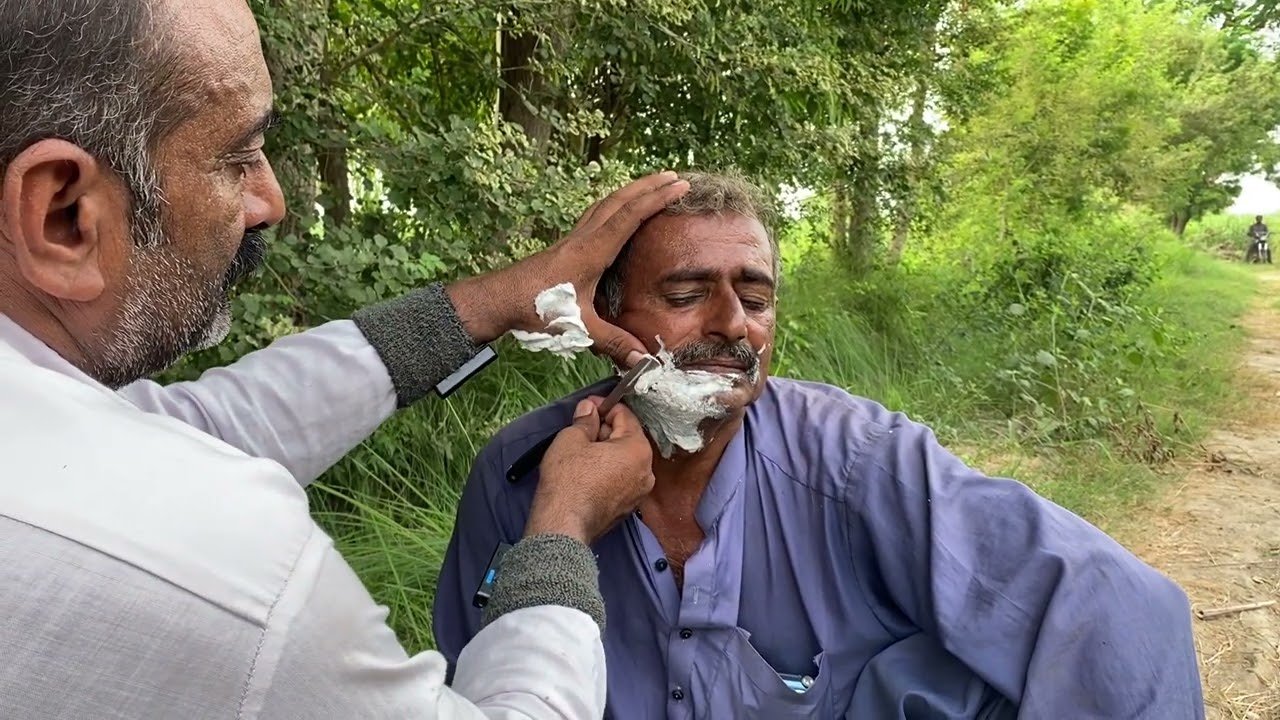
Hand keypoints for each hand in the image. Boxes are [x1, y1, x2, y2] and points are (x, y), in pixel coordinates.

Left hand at [447, 171, 689, 367]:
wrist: (497, 300)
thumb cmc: (536, 308)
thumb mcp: (578, 327)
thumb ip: (613, 343)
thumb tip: (643, 363)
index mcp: (592, 251)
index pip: (630, 215)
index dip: (657, 198)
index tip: (680, 185)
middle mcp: (583, 238)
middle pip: (619, 200)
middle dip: (648, 185)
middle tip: (673, 176)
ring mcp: (572, 240)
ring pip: (605, 204)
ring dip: (630, 192)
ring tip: (650, 186)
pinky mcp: (565, 247)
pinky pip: (594, 216)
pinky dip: (612, 206)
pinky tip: (614, 213)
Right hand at [525, 397, 654, 544]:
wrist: (563, 525)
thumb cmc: (568, 481)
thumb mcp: (571, 439)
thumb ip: (585, 420)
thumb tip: (588, 410)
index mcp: (638, 450)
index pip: (625, 416)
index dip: (604, 406)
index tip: (587, 406)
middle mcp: (647, 471)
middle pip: (628, 438)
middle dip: (605, 430)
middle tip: (580, 428)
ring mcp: (639, 492)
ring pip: (624, 460)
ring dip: (606, 451)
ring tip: (580, 450)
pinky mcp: (627, 508)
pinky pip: (620, 480)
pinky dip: (607, 471)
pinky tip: (586, 472)